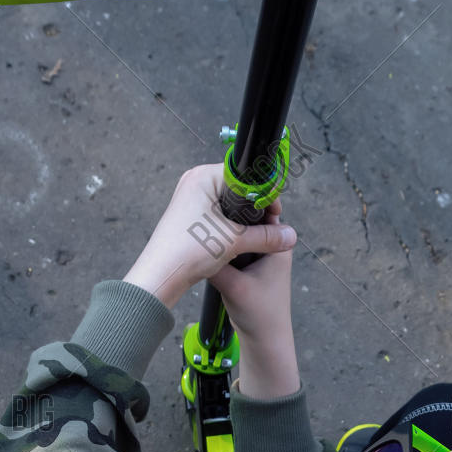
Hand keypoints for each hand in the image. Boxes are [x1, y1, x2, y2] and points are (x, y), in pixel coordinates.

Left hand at [123, 162, 295, 306]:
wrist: (161, 276)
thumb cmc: (187, 251)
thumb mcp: (234, 241)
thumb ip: (266, 236)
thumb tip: (290, 236)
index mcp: (203, 177)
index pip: (244, 176)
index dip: (263, 194)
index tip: (275, 212)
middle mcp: (195, 183)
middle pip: (238, 189)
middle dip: (254, 208)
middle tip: (269, 225)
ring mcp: (190, 199)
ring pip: (229, 205)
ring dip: (243, 220)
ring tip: (254, 235)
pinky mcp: (189, 216)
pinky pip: (218, 215)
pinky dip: (230, 226)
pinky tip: (238, 240)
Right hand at [204, 200, 295, 346]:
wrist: (263, 341)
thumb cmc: (260, 315)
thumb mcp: (234, 287)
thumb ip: (216, 263)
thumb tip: (194, 240)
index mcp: (277, 246)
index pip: (264, 210)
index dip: (246, 199)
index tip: (223, 190)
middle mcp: (269, 247)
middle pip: (248, 218)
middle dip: (229, 213)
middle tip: (207, 205)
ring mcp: (257, 257)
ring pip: (238, 233)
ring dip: (223, 229)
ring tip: (201, 221)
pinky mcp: (246, 267)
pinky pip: (232, 247)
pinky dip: (220, 244)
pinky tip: (204, 242)